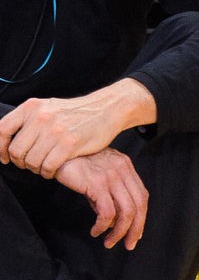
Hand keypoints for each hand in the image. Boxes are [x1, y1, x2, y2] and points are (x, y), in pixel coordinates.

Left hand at [0, 80, 153, 178]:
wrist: (106, 109)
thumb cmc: (76, 113)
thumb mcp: (48, 108)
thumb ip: (28, 121)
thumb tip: (4, 141)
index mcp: (32, 106)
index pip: (2, 130)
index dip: (0, 148)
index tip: (5, 158)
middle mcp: (41, 116)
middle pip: (16, 151)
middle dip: (22, 162)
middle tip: (32, 163)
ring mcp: (55, 130)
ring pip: (30, 162)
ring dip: (36, 169)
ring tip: (45, 164)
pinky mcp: (69, 143)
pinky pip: (47, 167)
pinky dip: (48, 173)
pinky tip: (54, 168)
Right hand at [55, 149, 148, 250]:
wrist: (58, 151)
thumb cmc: (75, 164)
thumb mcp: (97, 176)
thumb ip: (108, 194)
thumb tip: (113, 221)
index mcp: (125, 166)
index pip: (142, 195)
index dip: (142, 217)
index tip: (135, 234)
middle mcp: (122, 169)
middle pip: (139, 204)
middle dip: (136, 229)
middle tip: (128, 244)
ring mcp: (111, 175)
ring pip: (126, 211)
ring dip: (119, 232)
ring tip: (108, 242)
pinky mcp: (97, 183)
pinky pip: (107, 212)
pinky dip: (103, 226)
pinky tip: (95, 231)